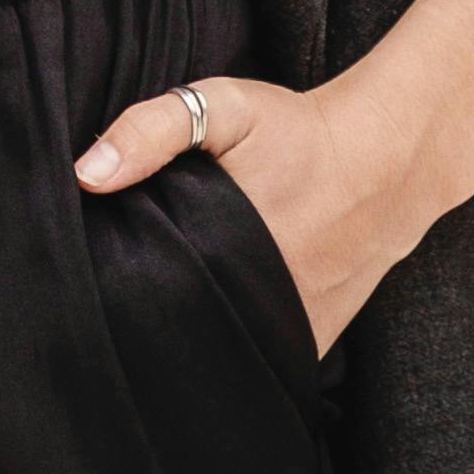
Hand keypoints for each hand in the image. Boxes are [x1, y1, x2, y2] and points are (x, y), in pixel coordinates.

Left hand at [72, 0, 473, 355]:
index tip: (83, 293)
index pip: (144, 298)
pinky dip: (233, 361)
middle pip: (176, 334)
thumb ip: (154, 128)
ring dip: (186, 353)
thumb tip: (86, 175)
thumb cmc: (298, 132)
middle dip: (141, 332)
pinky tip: (205, 346)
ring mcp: (290, 330)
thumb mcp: (226, 106)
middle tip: (105, 319)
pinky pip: (262, 367)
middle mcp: (259, 301)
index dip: (111, 298)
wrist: (389, 160)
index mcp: (224, 248)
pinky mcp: (313, 342)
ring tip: (147, 344)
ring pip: (219, 359)